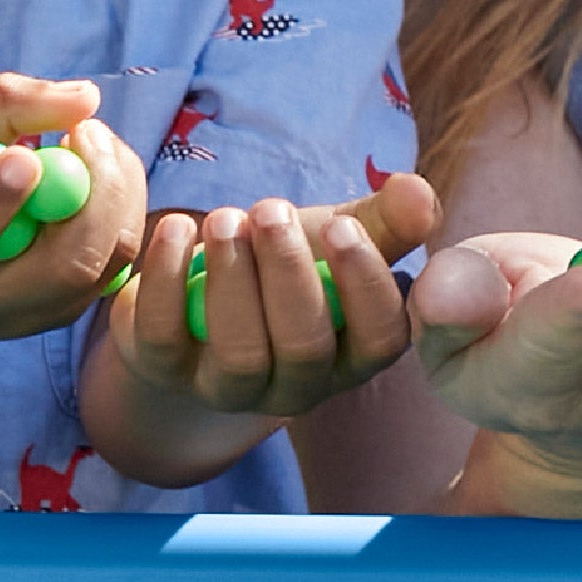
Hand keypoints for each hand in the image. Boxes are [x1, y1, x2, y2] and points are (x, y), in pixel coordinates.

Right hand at [0, 74, 148, 364]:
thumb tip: (87, 97)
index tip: (27, 154)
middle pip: (66, 267)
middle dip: (97, 189)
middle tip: (86, 129)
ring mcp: (28, 317)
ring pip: (106, 261)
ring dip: (116, 189)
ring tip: (84, 144)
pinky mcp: (64, 314)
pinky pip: (118, 260)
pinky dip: (119, 206)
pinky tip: (88, 177)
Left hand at [100, 174, 440, 430]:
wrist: (199, 301)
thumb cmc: (284, 268)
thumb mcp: (334, 240)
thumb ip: (383, 219)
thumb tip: (418, 193)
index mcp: (351, 354)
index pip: (379, 339)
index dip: (365, 286)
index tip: (340, 227)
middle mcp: (297, 386)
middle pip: (304, 347)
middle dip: (288, 272)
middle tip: (270, 209)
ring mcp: (227, 388)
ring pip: (240, 355)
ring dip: (233, 278)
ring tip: (226, 218)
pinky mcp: (164, 371)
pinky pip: (162, 338)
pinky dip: (166, 278)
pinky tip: (177, 228)